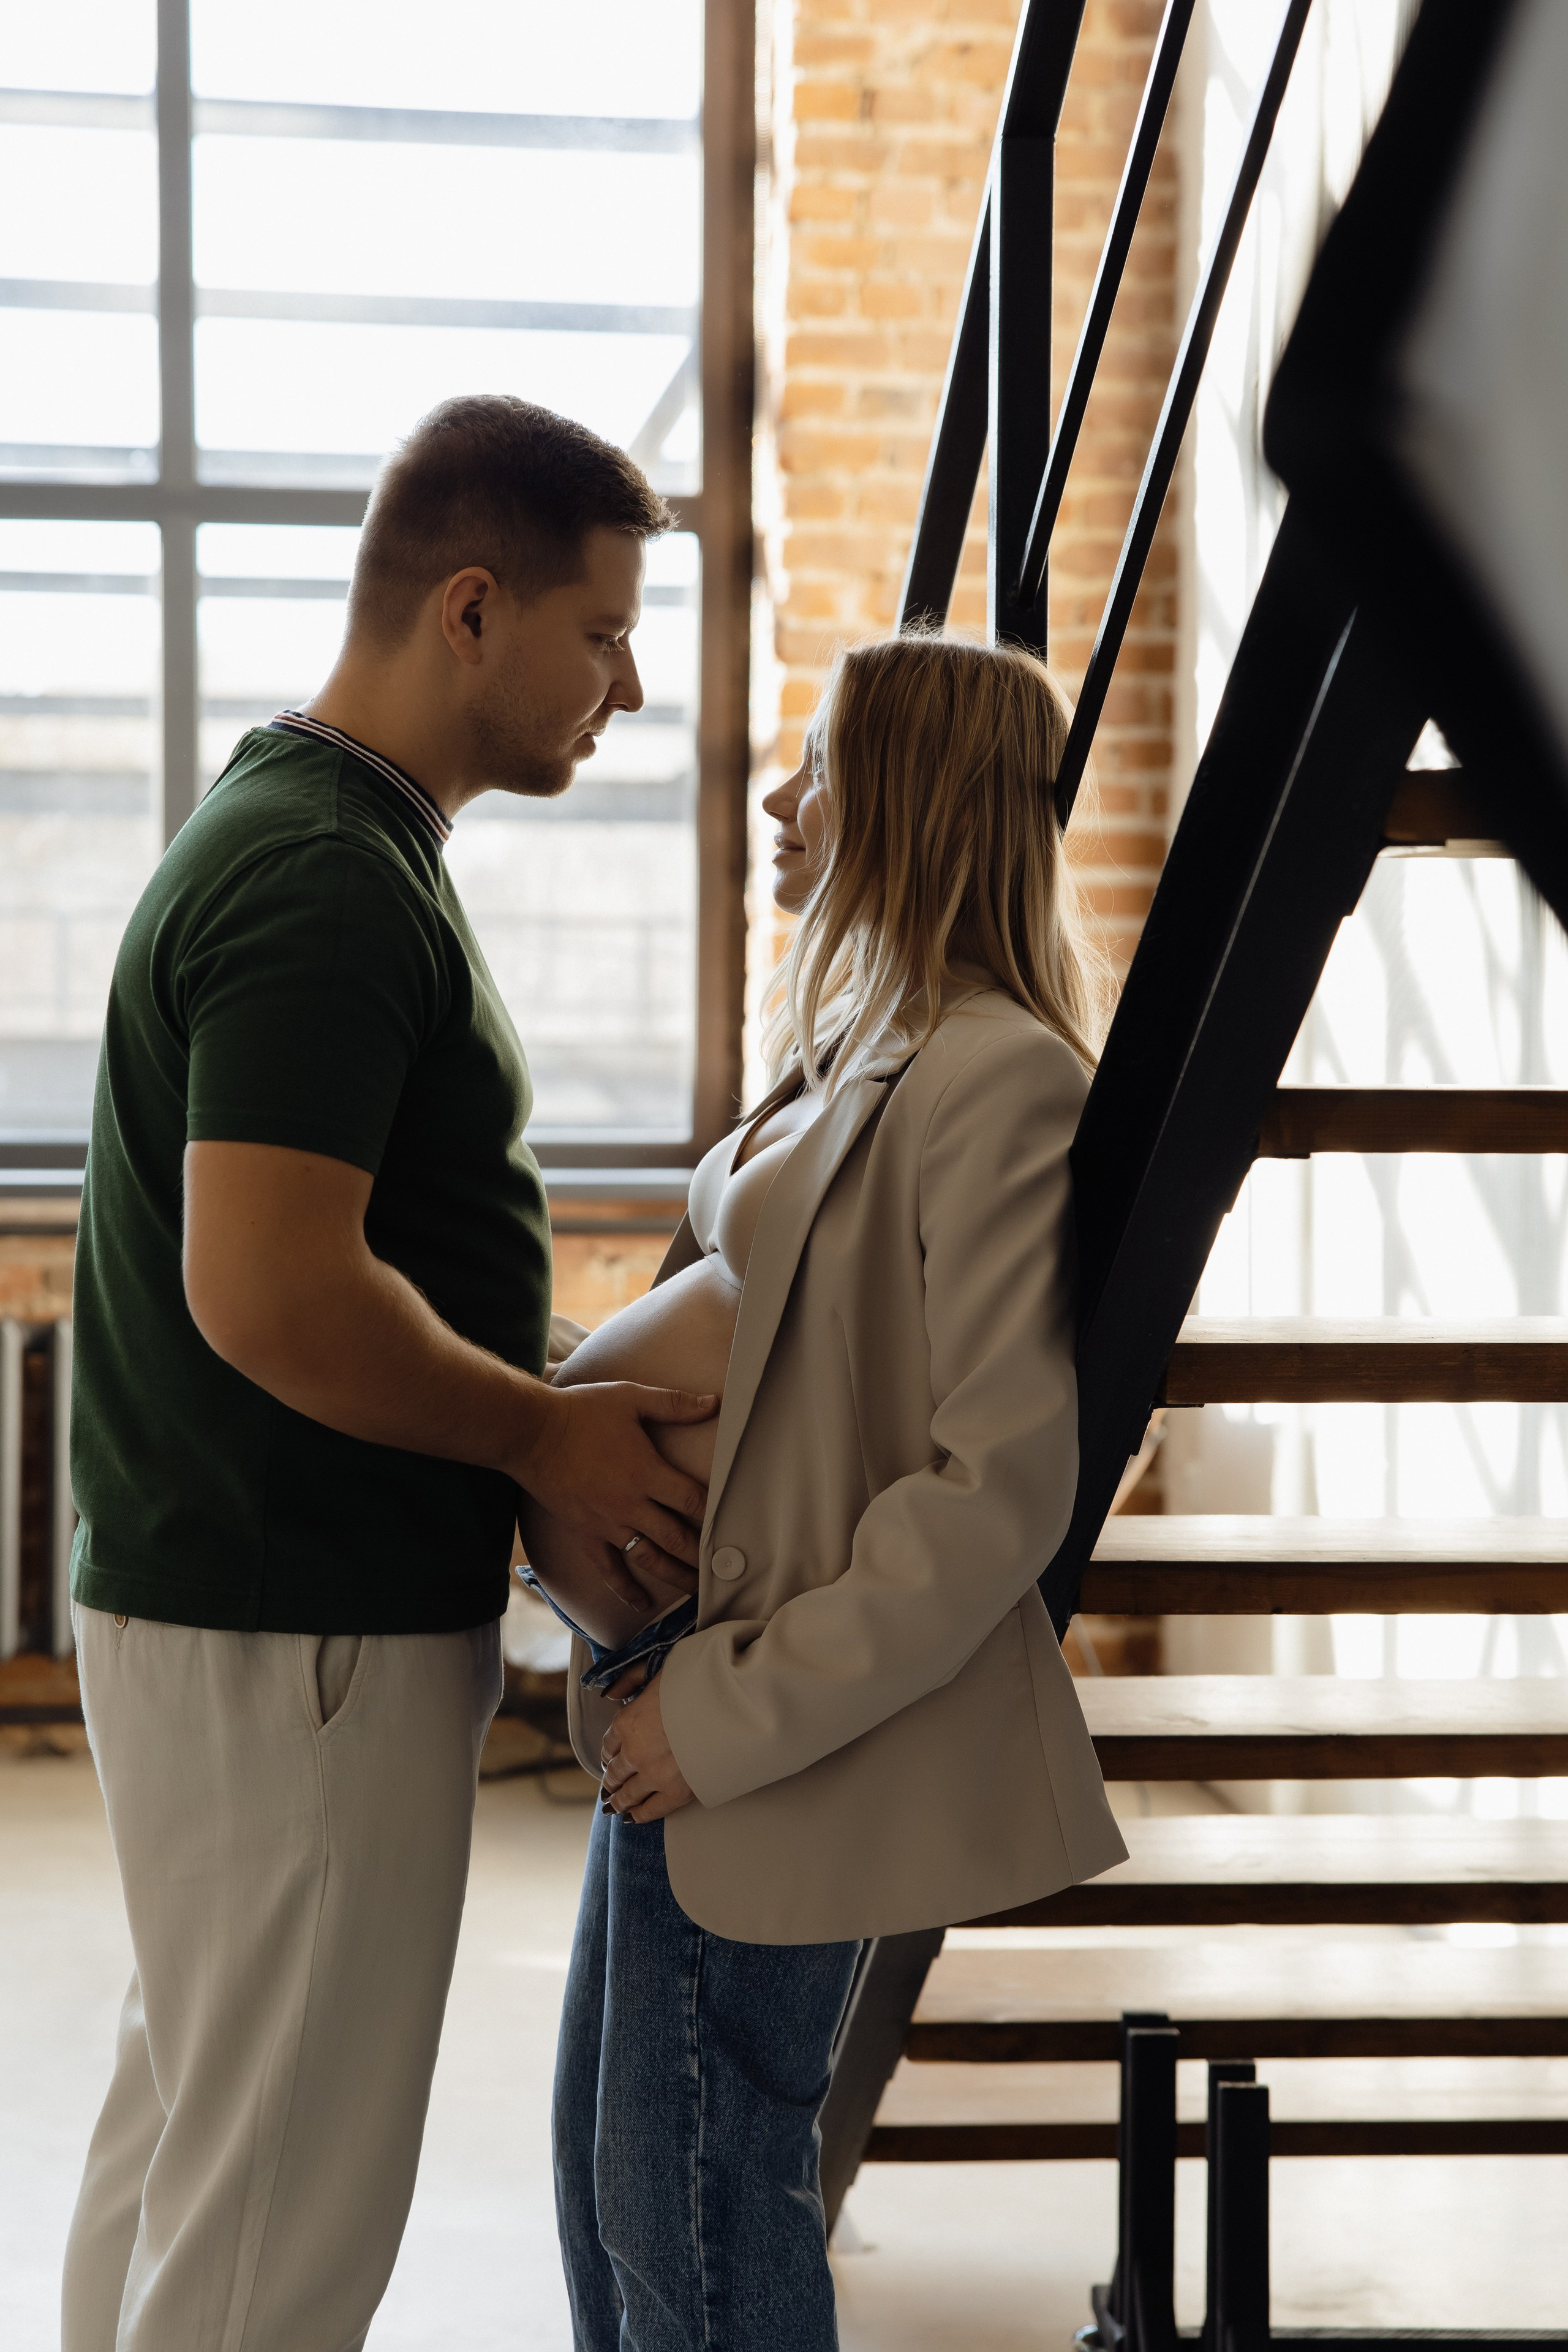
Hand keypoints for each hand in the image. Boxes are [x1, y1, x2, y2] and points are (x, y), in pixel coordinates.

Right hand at [513, 1379, 715, 1574]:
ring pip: (649, 1559)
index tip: (733, 1523)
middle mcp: (631, 1505)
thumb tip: (713, 1402)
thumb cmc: (582, 1412)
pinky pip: (608, 1569)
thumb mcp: (630, 1398)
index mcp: (647, 1472)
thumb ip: (674, 1404)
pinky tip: (642, 1603)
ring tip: (698, 1591)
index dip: (715, 1512)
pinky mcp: (585, 1534)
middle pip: (677, 1538)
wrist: (531, 1433)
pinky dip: (626, 1589)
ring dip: (676, 1576)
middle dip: (702, 1555)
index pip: (692, 1500)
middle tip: (723, 1570)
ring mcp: (607, 1524)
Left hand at [600, 1675, 693, 1821]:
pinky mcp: (676, 1792)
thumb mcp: (655, 1669)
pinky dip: (638, 1815)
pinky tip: (631, 1818)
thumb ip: (629, 1679)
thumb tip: (609, 1694)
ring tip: (615, 1805)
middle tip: (609, 1787)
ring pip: (627, 1794)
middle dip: (611, 1780)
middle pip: (615, 1772)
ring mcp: (654, 1775)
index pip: (608, 1744)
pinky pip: (651, 1810)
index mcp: (627, 1722)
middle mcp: (634, 1752)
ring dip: (619, 1800)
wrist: (728, 1705)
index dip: (608, 1752)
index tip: (610, 1758)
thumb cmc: (695, 1682)